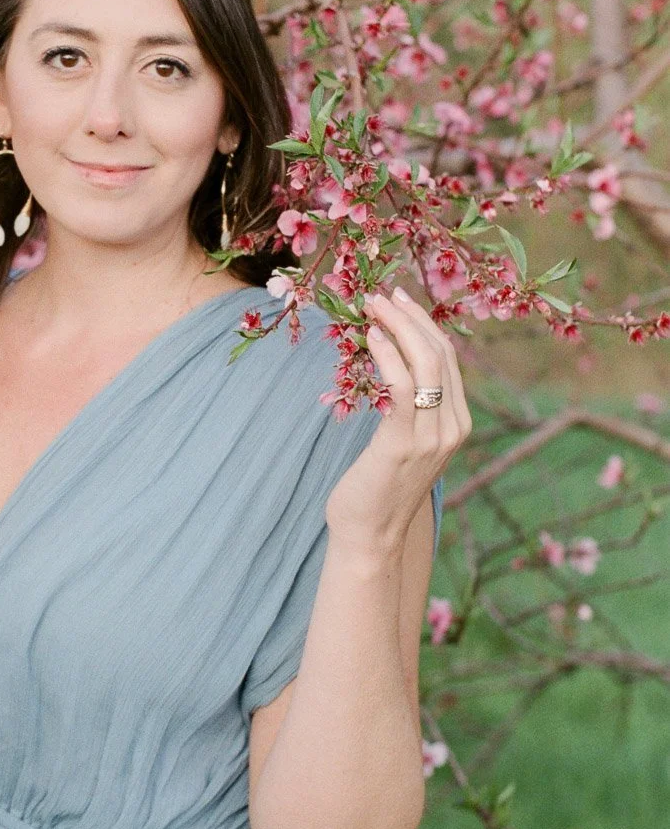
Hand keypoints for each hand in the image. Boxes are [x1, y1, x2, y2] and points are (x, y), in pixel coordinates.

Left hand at [324, 283, 471, 550]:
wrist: (371, 536)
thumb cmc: (378, 487)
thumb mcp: (403, 442)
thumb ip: (408, 409)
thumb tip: (390, 365)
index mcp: (458, 423)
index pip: (448, 359)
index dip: (425, 323)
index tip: (399, 298)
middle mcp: (453, 427)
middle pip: (440, 354)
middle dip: (412, 316)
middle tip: (384, 292)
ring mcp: (432, 437)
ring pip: (425, 364)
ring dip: (398, 326)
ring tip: (374, 304)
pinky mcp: (403, 443)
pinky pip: (401, 386)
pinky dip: (387, 354)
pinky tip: (370, 336)